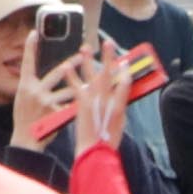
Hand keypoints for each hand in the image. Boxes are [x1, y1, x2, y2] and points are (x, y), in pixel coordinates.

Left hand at [68, 43, 136, 158]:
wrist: (94, 150)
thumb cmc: (108, 139)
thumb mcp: (120, 120)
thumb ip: (120, 102)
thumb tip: (118, 89)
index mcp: (119, 103)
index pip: (125, 81)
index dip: (125, 70)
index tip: (126, 60)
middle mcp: (107, 99)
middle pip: (109, 73)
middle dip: (110, 57)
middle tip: (108, 42)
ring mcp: (93, 100)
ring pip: (92, 75)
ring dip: (88, 60)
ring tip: (84, 47)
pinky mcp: (81, 103)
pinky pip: (76, 86)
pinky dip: (71, 76)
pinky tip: (67, 67)